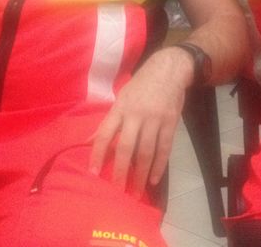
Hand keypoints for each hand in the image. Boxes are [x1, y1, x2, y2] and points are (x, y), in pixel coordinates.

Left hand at [89, 47, 194, 195]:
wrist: (169, 69)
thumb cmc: (141, 84)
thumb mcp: (121, 97)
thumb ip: (108, 121)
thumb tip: (89, 140)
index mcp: (120, 108)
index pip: (105, 133)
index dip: (98, 154)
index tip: (94, 173)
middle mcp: (136, 114)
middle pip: (126, 147)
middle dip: (121, 171)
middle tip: (118, 191)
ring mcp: (155, 119)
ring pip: (146, 151)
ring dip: (141, 174)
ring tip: (137, 191)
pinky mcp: (171, 122)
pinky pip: (165, 148)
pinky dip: (159, 165)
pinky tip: (154, 179)